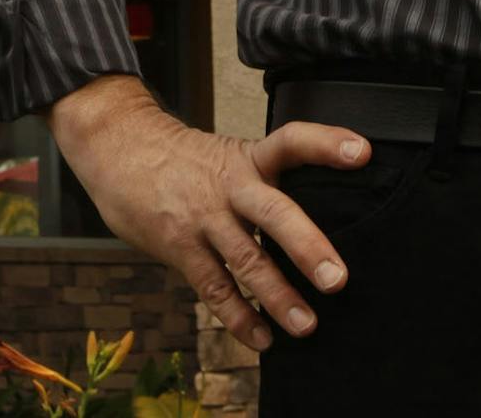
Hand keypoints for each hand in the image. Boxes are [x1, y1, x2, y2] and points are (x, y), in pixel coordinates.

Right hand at [45, 74, 369, 352]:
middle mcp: (229, 186)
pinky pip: (213, 287)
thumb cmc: (185, 159)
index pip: (290, 141)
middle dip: (307, 246)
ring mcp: (202, 217)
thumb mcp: (228, 155)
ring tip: (307, 325)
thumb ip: (264, 184)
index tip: (362, 152)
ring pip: (245, 260)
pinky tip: (261, 338)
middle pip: (274, 212)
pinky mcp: (178, 246)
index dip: (326, 143)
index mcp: (246, 157)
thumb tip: (313, 230)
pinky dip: (239, 316)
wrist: (118, 148)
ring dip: (278, 297)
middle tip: (337, 279)